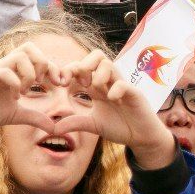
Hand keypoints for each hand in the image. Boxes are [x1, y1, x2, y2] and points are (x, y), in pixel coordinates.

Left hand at [55, 50, 175, 168]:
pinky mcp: (134, 94)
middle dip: (83, 65)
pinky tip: (112, 100)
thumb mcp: (93, 125)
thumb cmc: (120, 127)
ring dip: (98, 75)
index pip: (81, 66)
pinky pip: (123, 84)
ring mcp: (122, 86)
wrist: (142, 137)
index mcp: (98, 87)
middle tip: (81, 84)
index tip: (61, 84)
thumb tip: (52, 128)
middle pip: (96, 56)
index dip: (69, 70)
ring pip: (108, 63)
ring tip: (96, 90)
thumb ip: (75, 123)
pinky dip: (114, 90)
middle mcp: (109, 82)